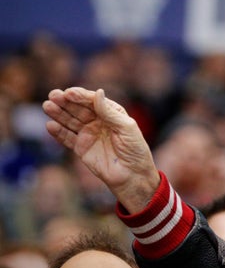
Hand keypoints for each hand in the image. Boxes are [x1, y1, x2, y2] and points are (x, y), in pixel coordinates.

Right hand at [43, 87, 159, 212]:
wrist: (132, 175)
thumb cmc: (135, 150)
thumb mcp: (126, 128)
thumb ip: (109, 112)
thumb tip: (98, 92)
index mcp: (111, 113)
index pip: (93, 101)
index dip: (81, 96)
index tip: (69, 93)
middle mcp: (98, 121)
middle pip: (78, 109)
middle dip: (65, 101)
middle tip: (53, 95)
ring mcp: (88, 134)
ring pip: (70, 121)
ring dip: (58, 114)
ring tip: (47, 106)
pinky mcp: (81, 148)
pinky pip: (67, 138)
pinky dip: (58, 132)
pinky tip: (50, 125)